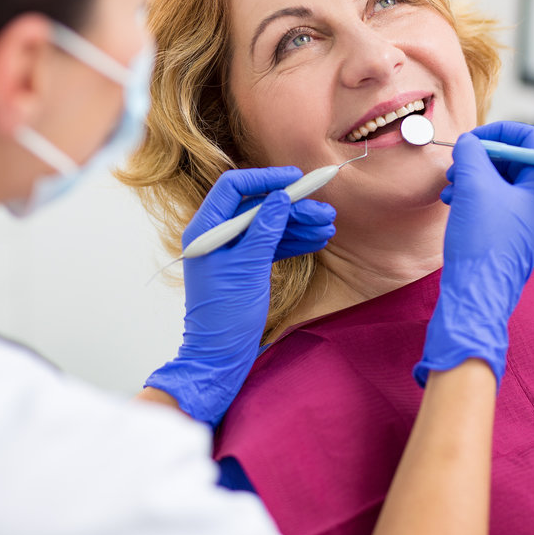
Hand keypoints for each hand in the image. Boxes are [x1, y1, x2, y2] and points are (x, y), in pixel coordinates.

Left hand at [144, 167, 336, 426]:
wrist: (220, 357)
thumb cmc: (226, 315)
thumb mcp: (248, 268)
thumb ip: (265, 230)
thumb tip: (280, 198)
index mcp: (206, 230)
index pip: (233, 188)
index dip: (265, 179)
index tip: (296, 177)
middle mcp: (217, 236)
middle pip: (257, 207)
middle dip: (292, 207)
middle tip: (325, 210)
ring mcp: (232, 252)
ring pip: (268, 226)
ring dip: (298, 224)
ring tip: (328, 226)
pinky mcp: (246, 266)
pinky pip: (271, 245)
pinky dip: (293, 242)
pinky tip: (317, 240)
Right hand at [414, 121, 533, 385]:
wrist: (476, 295)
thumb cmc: (481, 241)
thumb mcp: (474, 185)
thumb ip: (473, 152)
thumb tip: (470, 143)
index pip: (531, 139)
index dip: (499, 132)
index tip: (472, 140)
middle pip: (515, 160)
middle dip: (481, 157)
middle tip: (456, 165)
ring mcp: (531, 221)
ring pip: (502, 182)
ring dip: (473, 177)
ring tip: (451, 186)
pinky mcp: (514, 235)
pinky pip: (496, 203)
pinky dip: (475, 196)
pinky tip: (453, 202)